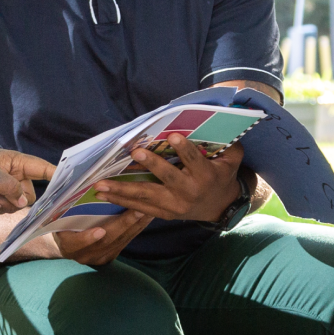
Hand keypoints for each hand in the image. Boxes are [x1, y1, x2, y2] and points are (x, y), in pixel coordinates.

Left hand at [0, 149, 55, 212]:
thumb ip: (9, 187)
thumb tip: (24, 202)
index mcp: (19, 164)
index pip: (44, 169)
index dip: (58, 176)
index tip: (70, 185)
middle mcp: (19, 177)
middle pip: (28, 197)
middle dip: (10, 201)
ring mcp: (11, 189)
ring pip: (15, 206)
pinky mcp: (2, 198)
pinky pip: (3, 210)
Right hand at [48, 209, 151, 265]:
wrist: (66, 243)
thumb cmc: (61, 224)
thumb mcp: (59, 218)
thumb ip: (66, 210)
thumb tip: (76, 188)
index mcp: (67, 244)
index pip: (76, 243)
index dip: (87, 238)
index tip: (100, 230)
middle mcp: (84, 255)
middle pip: (105, 242)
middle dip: (123, 225)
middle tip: (137, 210)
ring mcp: (99, 258)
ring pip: (120, 241)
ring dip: (135, 226)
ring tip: (148, 210)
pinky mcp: (111, 256)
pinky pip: (126, 241)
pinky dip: (137, 228)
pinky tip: (147, 217)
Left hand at [94, 138, 243, 223]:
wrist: (220, 207)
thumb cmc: (222, 175)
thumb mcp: (232, 159)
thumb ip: (229, 144)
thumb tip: (223, 120)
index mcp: (206, 176)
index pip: (194, 160)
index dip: (184, 149)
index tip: (172, 136)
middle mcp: (189, 192)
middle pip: (168, 178)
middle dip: (152, 165)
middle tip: (136, 153)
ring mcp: (174, 205)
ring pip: (146, 196)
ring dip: (122, 190)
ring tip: (101, 184)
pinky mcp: (163, 213)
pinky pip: (139, 208)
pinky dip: (121, 201)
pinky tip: (103, 194)